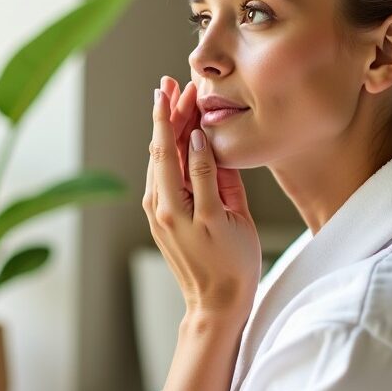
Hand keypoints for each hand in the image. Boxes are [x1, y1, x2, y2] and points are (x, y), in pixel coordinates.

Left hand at [144, 79, 261, 319]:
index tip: (178, 90)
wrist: (216, 305)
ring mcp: (158, 213)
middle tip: (175, 85)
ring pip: (159, 160)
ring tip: (172, 99)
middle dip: (168, 114)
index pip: (172, 149)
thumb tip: (202, 139)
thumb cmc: (233, 265)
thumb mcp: (230, 218)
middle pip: (161, 149)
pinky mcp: (161, 219)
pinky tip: (176, 134)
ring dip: (166, 129)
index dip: (175, 116)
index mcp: (177, 206)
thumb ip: (214, 177)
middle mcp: (160, 207)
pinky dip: (167, 151)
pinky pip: (162, 176)